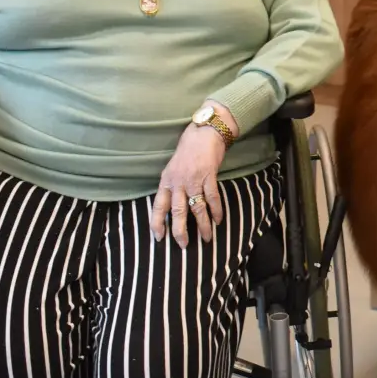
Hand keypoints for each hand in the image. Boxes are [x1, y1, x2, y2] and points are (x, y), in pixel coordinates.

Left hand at [151, 102, 234, 247]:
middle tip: (183, 245)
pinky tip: (218, 220)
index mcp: (166, 180)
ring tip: (206, 238)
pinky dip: (216, 210)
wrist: (204, 132)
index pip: (158, 206)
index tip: (159, 237)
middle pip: (178, 211)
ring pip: (197, 208)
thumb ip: (172, 184)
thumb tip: (172, 203)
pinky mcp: (209, 175)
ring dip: (202, 225)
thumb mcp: (173, 167)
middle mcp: (178, 182)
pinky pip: (212, 197)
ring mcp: (193, 179)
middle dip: (180, 231)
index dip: (157, 223)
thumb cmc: (188, 148)